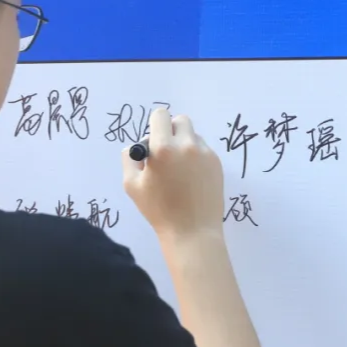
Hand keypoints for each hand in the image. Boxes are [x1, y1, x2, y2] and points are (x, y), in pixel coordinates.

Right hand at [121, 107, 224, 237]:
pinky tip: (191, 177)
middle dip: (170, 131)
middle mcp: (186, 145)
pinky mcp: (216, 163)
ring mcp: (205, 153)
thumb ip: (129, 160)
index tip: (153, 141)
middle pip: (180, 120)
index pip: (161, 115)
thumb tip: (136, 148)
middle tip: (165, 152)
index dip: (154, 125)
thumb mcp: (132, 186)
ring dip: (184, 143)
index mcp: (163, 148)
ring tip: (179, 169)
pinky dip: (195, 156)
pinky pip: (203, 149)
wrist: (192, 231)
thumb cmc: (158, 210)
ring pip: (193, 135)